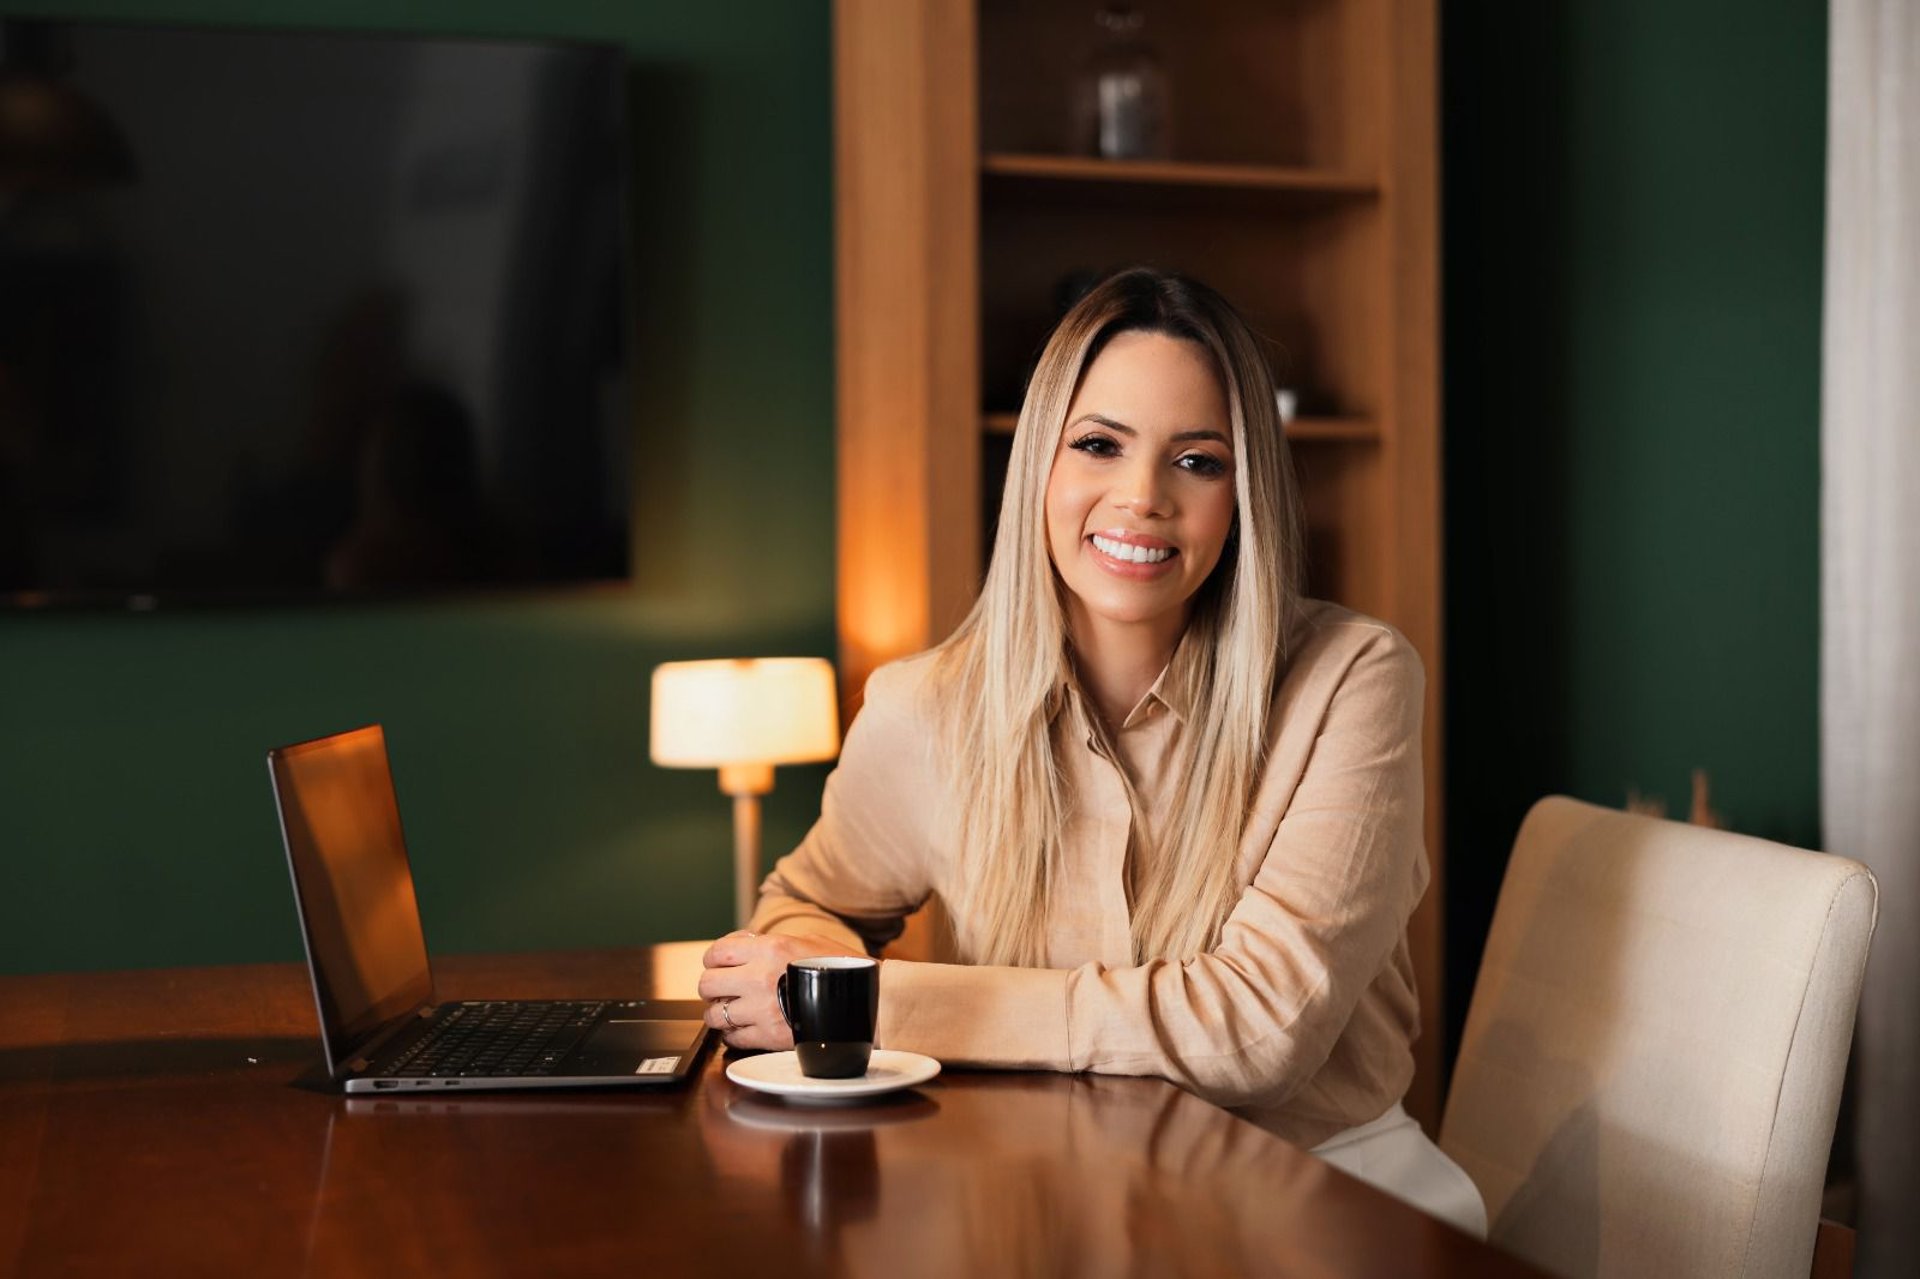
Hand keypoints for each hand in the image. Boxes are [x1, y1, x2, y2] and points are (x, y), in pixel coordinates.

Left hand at [697, 930, 864, 1051]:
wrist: (864, 1001)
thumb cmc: (839, 968)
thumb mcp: (806, 941)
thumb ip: (769, 943)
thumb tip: (741, 946)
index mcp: (768, 948)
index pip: (717, 952)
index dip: (713, 960)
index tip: (717, 965)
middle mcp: (758, 977)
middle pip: (707, 984)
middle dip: (712, 987)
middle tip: (722, 990)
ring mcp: (761, 1009)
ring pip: (714, 1015)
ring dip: (719, 1014)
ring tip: (731, 1012)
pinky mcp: (768, 1036)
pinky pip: (732, 1039)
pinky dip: (733, 1035)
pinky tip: (744, 1029)